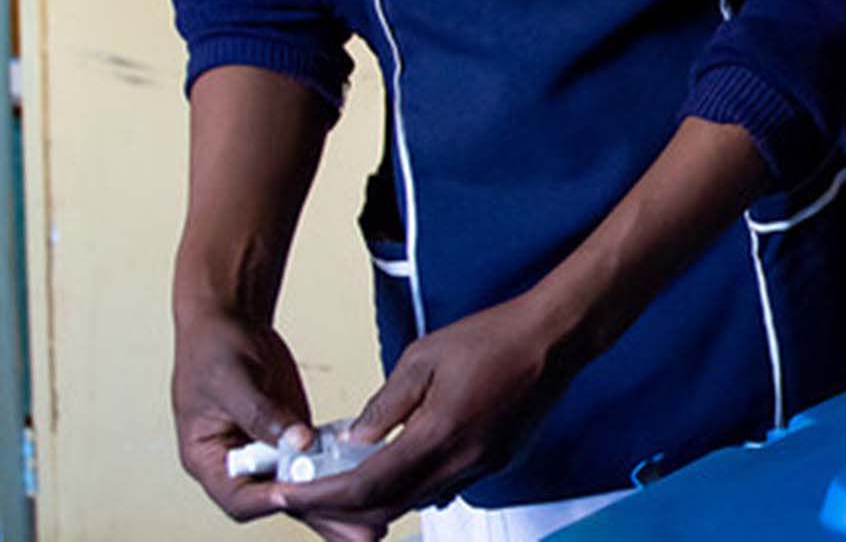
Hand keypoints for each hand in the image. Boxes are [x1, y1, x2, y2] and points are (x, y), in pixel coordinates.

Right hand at [173, 311, 378, 539]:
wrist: (228, 322)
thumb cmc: (215, 349)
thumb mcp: (232, 380)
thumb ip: (261, 413)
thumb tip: (295, 441)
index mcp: (208, 459)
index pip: (239, 498)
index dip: (270, 501)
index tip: (301, 496)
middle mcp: (238, 466)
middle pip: (277, 504)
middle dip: (317, 517)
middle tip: (357, 531)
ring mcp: (267, 455)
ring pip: (300, 492)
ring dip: (334, 509)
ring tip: (372, 528)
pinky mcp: (290, 440)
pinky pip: (315, 467)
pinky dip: (339, 479)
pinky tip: (370, 488)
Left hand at [266, 295, 577, 531]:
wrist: (554, 338)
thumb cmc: (494, 337)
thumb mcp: (423, 357)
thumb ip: (386, 404)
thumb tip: (356, 439)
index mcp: (437, 435)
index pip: (366, 486)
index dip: (321, 496)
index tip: (291, 493)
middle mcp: (461, 463)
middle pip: (388, 507)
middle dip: (343, 508)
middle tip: (311, 492)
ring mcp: (482, 467)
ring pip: (417, 502)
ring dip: (378, 499)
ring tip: (347, 480)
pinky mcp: (497, 463)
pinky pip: (445, 488)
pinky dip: (413, 486)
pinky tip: (399, 466)